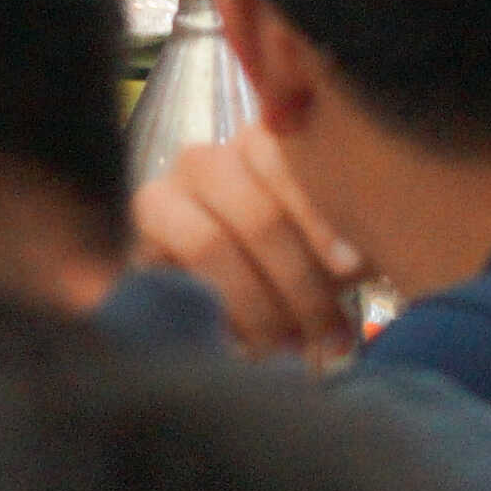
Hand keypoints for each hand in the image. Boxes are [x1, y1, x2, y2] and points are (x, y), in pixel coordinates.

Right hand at [132, 129, 368, 362]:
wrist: (239, 302)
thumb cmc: (302, 266)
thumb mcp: (335, 249)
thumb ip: (347, 247)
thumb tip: (351, 265)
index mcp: (259, 144)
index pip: (285, 160)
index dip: (318, 216)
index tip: (350, 267)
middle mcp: (205, 161)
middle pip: (255, 214)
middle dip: (297, 281)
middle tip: (328, 331)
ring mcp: (163, 198)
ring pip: (210, 243)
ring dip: (259, 305)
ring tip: (291, 345)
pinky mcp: (139, 248)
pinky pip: (175, 279)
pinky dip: (221, 317)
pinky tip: (250, 346)